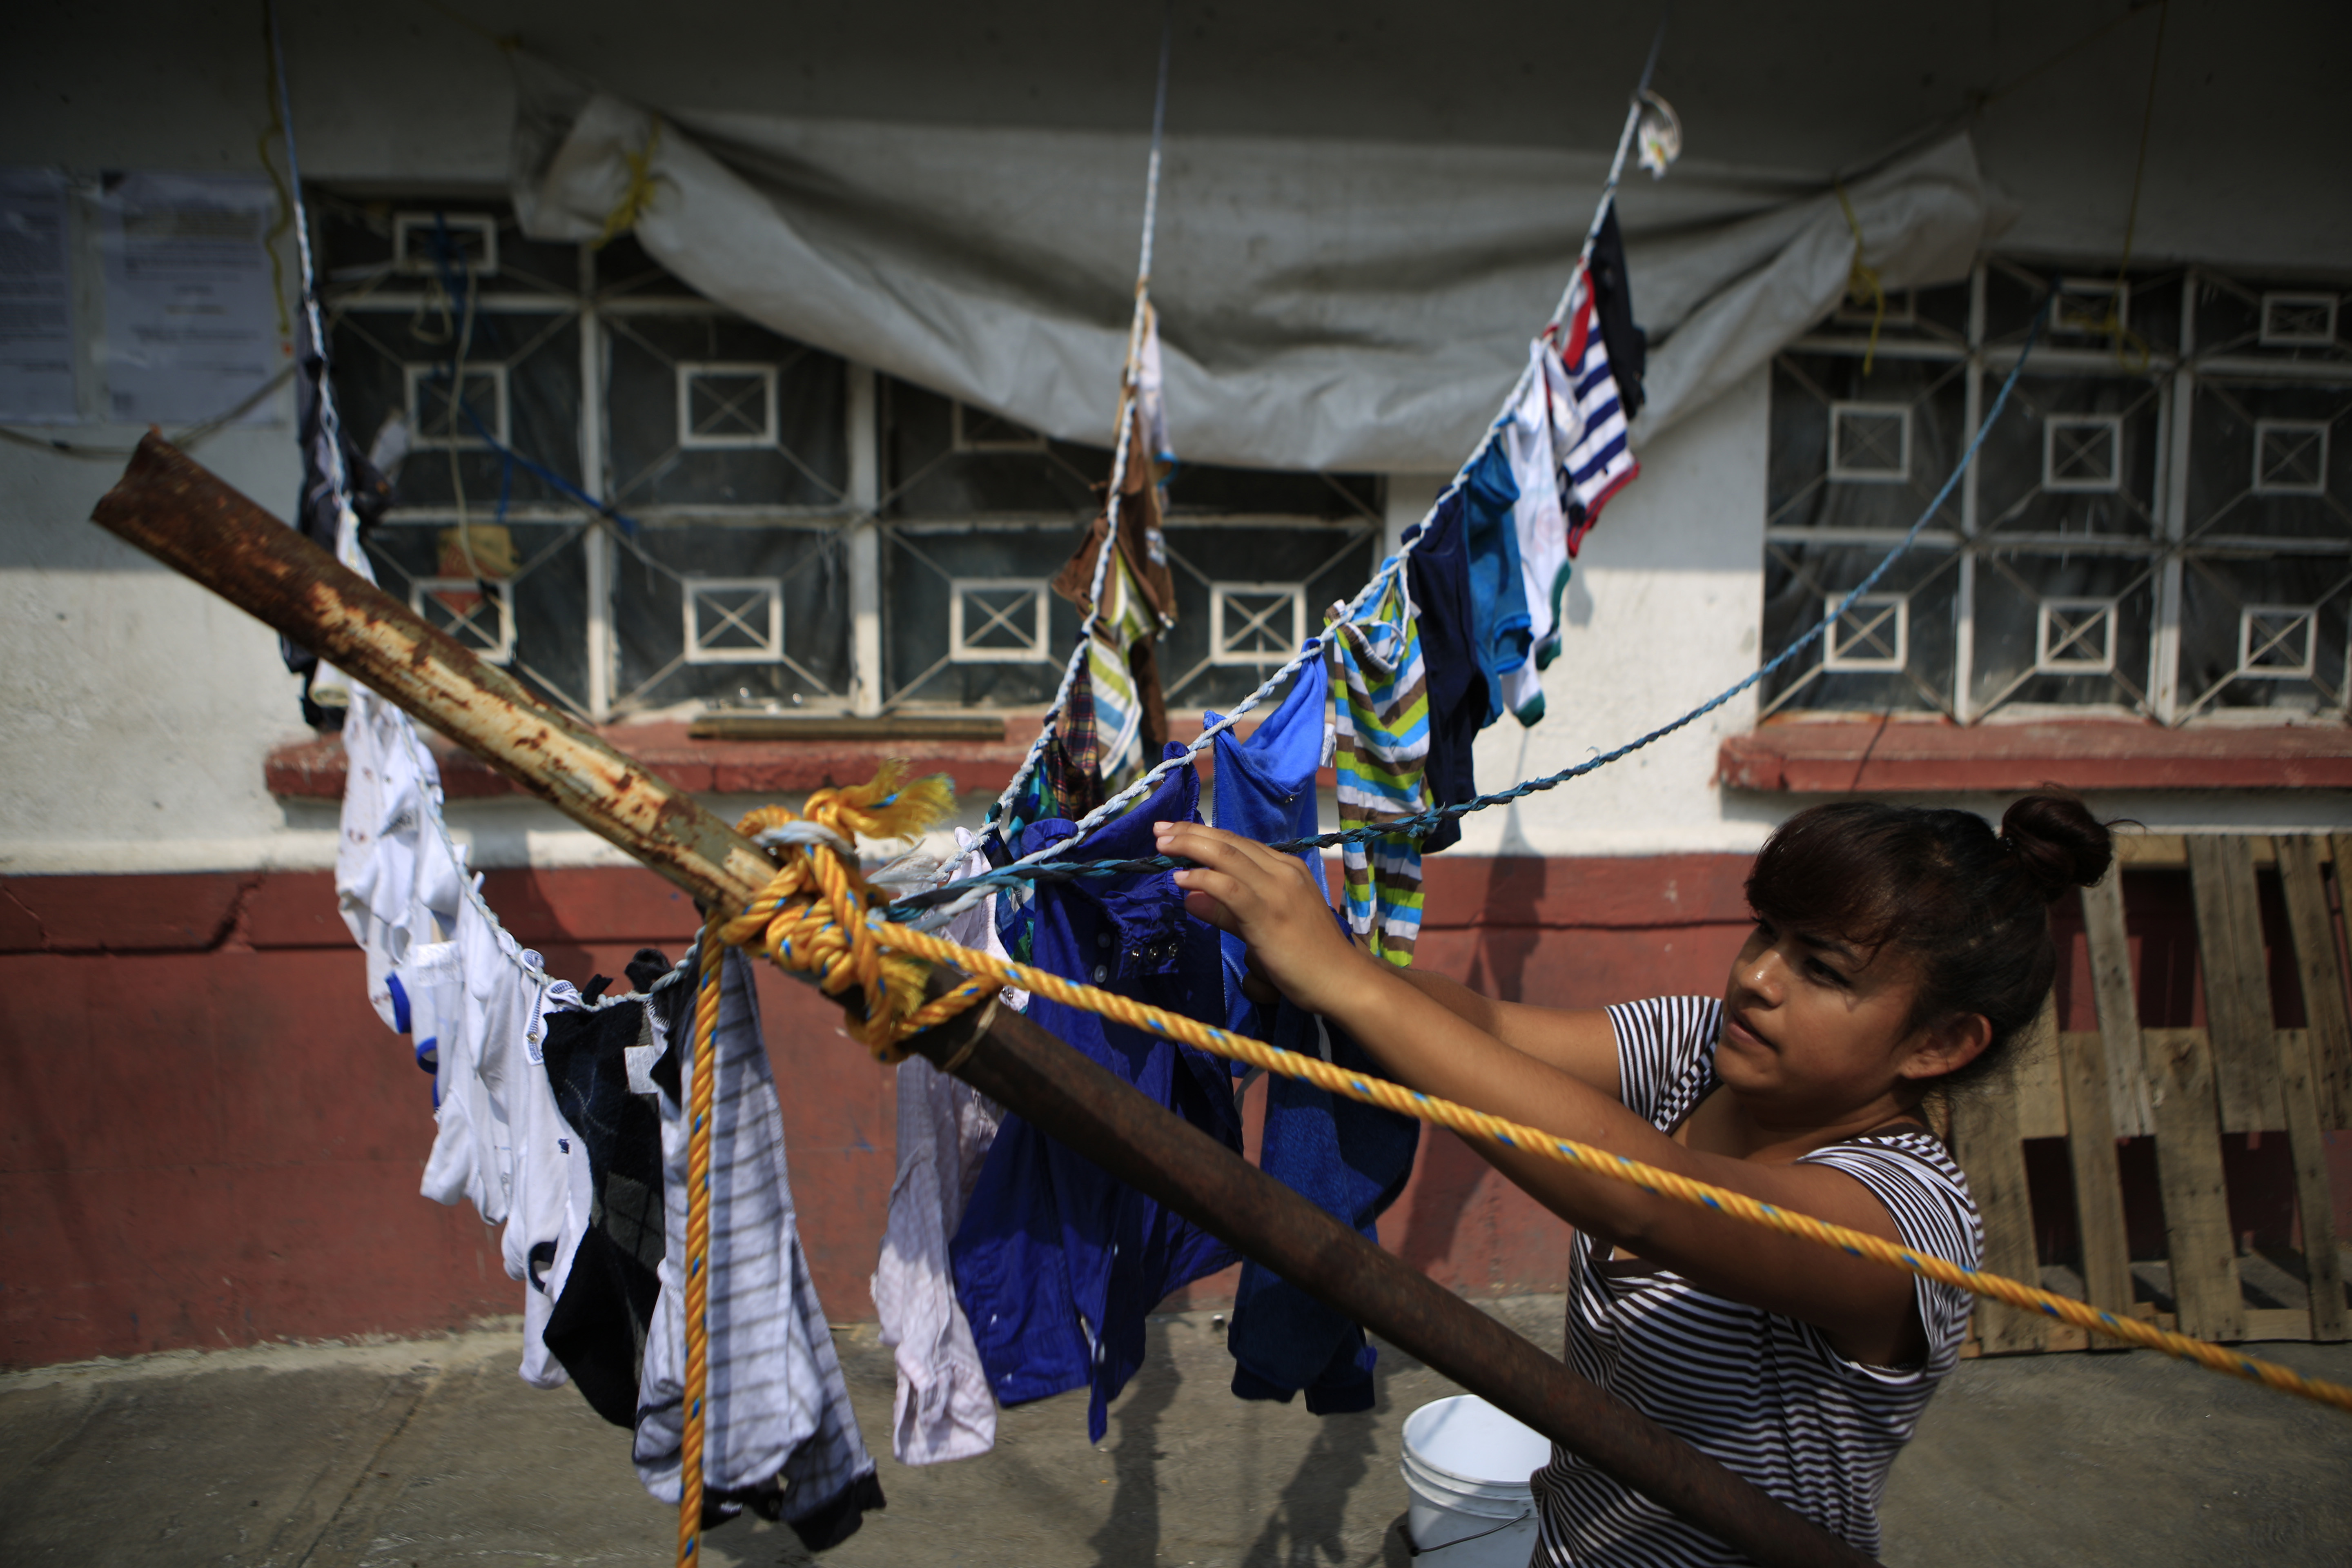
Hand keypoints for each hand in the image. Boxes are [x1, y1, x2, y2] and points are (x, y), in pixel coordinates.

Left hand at [1154, 821, 1364, 1016]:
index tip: (1175, 831)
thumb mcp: (1262, 927)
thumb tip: (1189, 895)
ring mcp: (1278, 889)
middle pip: (1230, 842)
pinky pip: (1229, 887)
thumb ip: (1226, 911)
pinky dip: (1202, 878)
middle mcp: (1284, 870)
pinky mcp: (1269, 912)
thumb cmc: (1308, 959)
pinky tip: (1180, 877)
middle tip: (1159, 829)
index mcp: (1287, 868)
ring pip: (1227, 856)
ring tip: (1162, 845)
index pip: (1239, 844)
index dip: (1205, 835)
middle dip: (1191, 832)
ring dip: (1191, 846)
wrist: (1343, 980)